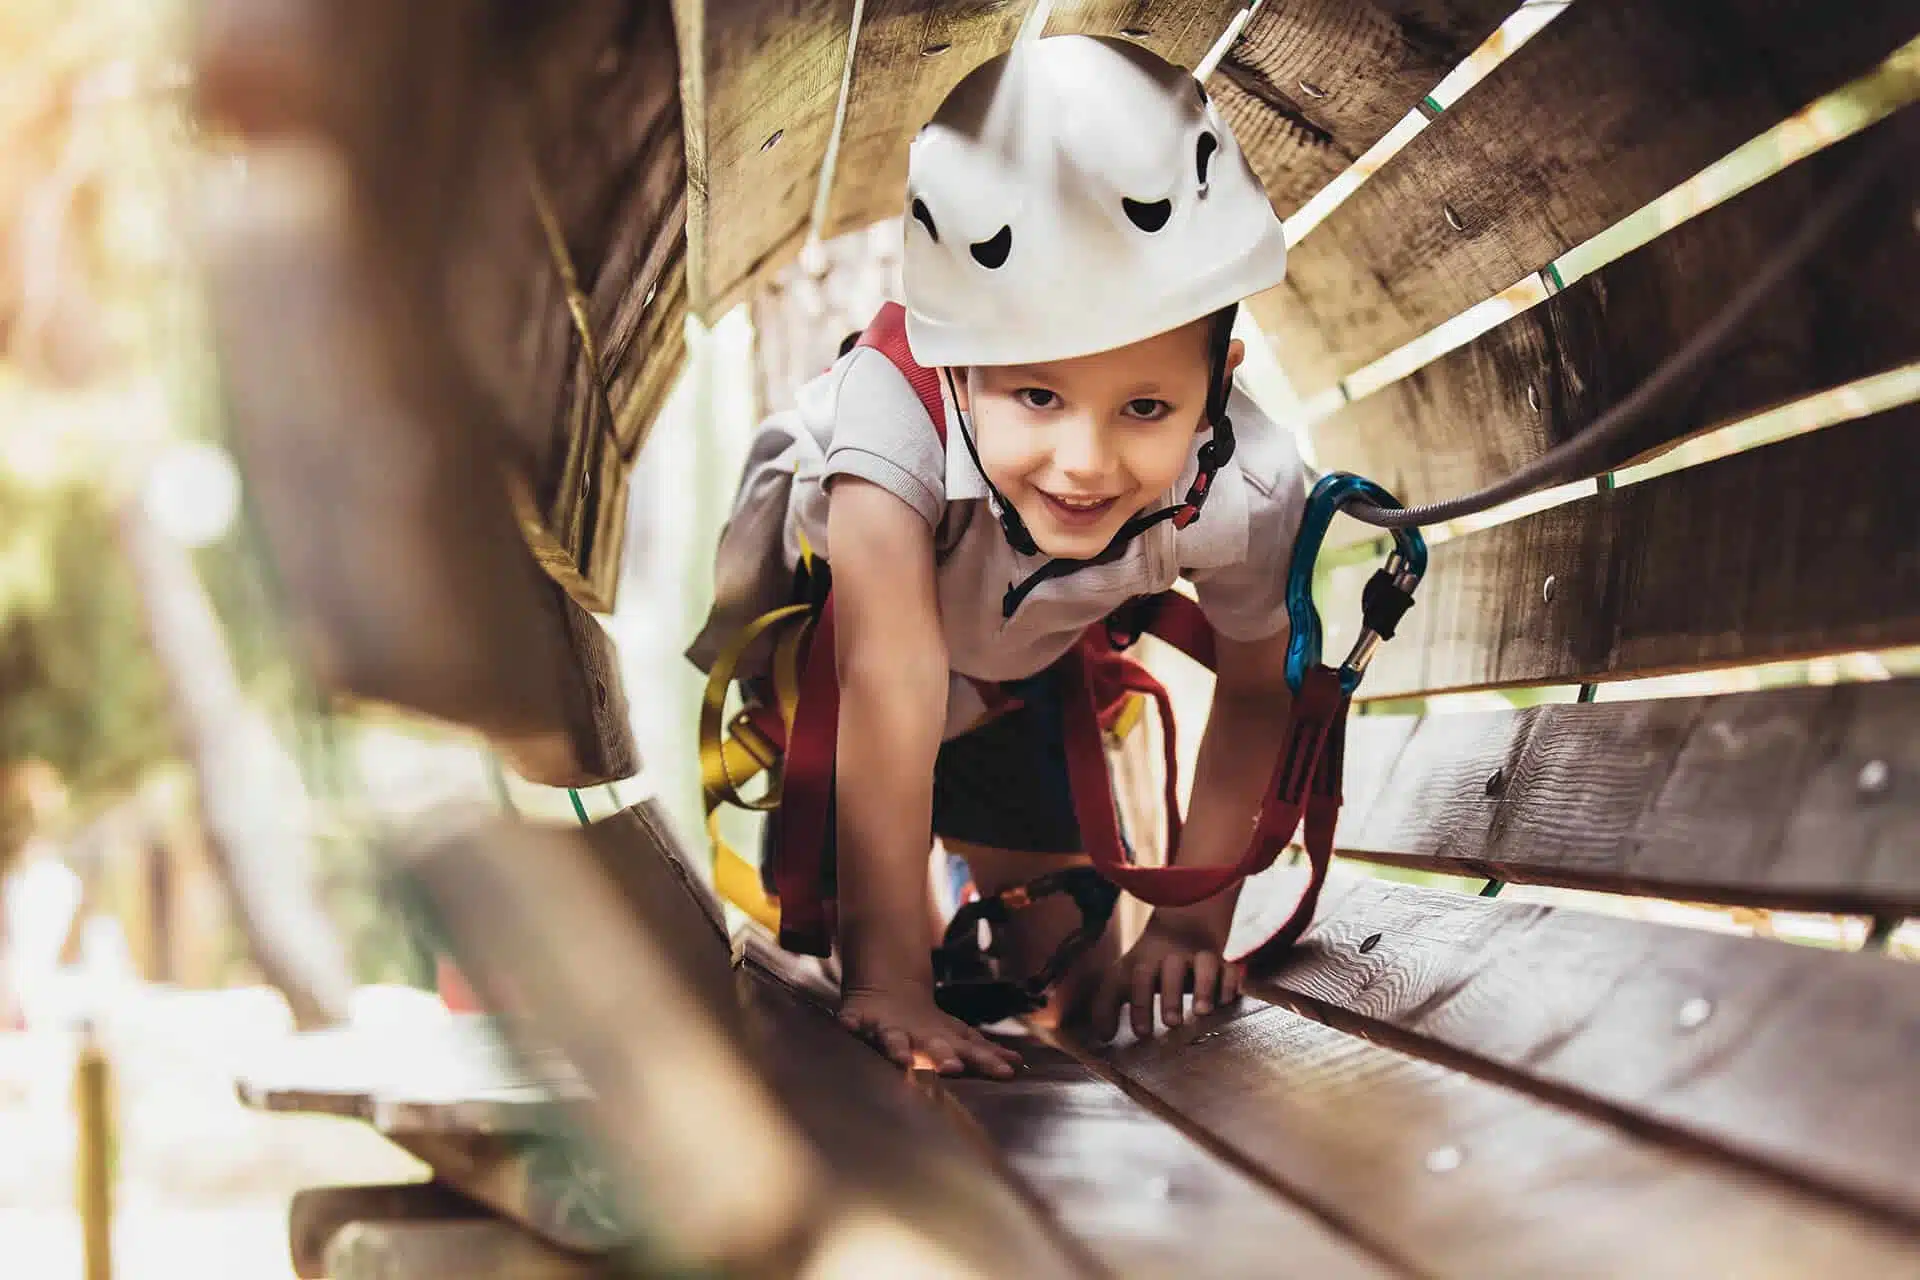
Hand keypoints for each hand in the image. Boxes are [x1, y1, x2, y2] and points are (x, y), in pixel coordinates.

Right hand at [839, 984, 1022, 1078]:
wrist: (890, 991)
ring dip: (897, 1048)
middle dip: (943, 1056)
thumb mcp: (958, 1037)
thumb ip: (985, 1053)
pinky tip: (846, 1026)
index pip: (970, 1051)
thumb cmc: (928, 1027)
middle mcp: (917, 1035)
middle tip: (954, 1067)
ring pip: (893, 1039)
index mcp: (943, 1041)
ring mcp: (888, 1029)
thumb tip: (1018, 1065)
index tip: (1006, 1072)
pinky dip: (848, 1024)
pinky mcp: (859, 1020)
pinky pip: (850, 1023)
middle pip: (933, 1046)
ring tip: (900, 1060)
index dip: (986, 1062)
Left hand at [1089, 909, 1242, 1040]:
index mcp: (1146, 960)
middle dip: (1171, 995)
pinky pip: (1230, 969)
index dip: (1139, 1005)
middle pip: (1171, 968)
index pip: (1139, 978)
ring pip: (1205, 964)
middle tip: (1171, 1023)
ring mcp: (1200, 957)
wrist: (1182, 927)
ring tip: (1202, 1012)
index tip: (1142, 1033)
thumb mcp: (1123, 979)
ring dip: (1204, 987)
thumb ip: (1107, 1006)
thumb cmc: (1148, 966)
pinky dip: (1229, 985)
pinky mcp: (1223, 963)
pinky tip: (1225, 1003)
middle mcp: (1173, 956)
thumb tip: (1103, 1037)